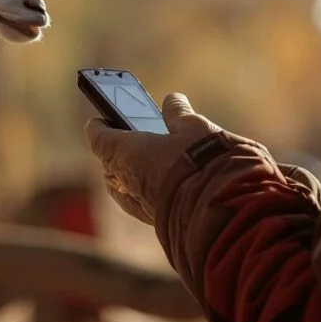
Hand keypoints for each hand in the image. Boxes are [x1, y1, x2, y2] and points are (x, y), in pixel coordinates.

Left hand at [85, 92, 220, 224]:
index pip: (99, 136)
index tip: (101, 118)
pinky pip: (140, 201)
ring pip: (124, 185)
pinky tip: (164, 182)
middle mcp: (125, 180)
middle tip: (132, 136)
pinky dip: (145, 189)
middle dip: (118, 149)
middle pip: (111, 162)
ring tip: (151, 158)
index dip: (100, 126)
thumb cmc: (203, 162)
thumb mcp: (194, 127)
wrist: (222, 211)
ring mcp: (139, 204)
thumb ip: (178, 113)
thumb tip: (172, 100)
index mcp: (126, 152)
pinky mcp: (156, 221)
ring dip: (131, 171)